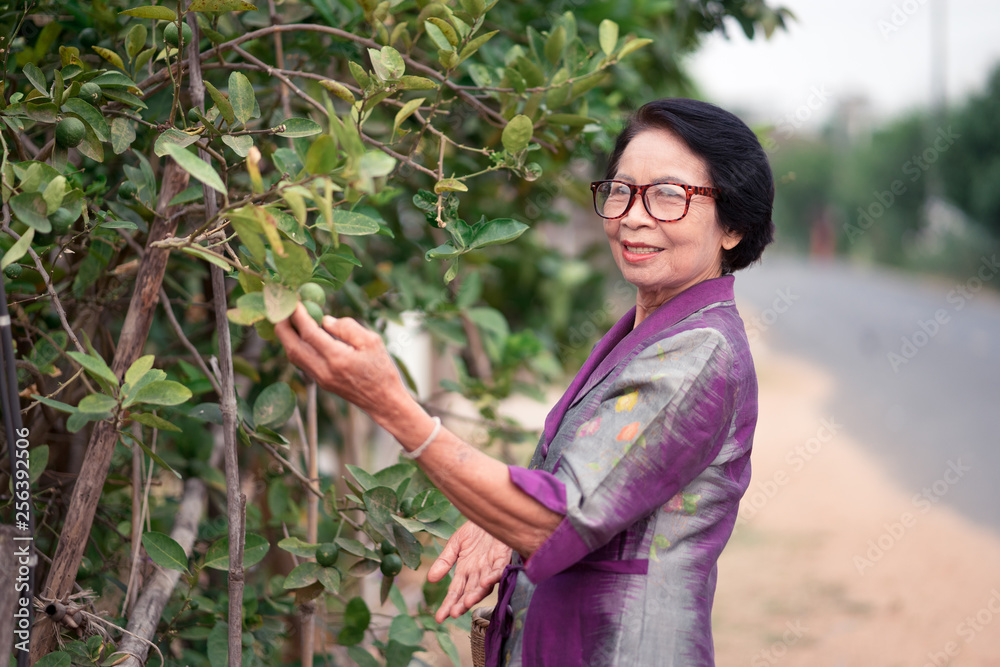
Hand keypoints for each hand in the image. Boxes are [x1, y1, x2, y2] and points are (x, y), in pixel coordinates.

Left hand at [274, 304, 405, 420]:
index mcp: (338, 358)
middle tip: (284, 307)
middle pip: (292, 346)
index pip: (309, 333)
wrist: (383, 401)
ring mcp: (319, 378)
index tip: (295, 300)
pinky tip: (300, 334)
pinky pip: (301, 361)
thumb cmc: (381, 369)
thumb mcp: (372, 341)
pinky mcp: (320, 382)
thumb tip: (324, 320)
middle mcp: (323, 370)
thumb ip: (347, 327)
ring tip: (289, 318)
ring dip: (286, 336)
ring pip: (293, 355)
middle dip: (283, 325)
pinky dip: (295, 345)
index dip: (298, 315)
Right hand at [428, 520, 512, 622]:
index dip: (448, 604)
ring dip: (476, 594)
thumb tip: (430, 579)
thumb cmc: (475, 530)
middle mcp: (478, 573)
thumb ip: (444, 561)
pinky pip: (499, 569)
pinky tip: (485, 582)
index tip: (439, 618)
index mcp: (465, 570)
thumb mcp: (455, 543)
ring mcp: (491, 566)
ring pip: (484, 585)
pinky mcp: (503, 557)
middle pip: (469, 592)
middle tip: (453, 614)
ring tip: (467, 603)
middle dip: (461, 604)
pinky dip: (493, 576)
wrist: (491, 513)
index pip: (456, 591)